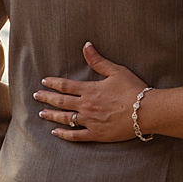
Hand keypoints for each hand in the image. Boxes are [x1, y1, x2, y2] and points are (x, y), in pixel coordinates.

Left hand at [33, 43, 147, 142]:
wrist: (146, 111)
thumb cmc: (133, 89)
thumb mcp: (117, 71)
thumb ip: (98, 60)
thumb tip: (86, 45)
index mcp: (90, 90)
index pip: (66, 86)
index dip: (53, 83)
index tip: (44, 82)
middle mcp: (86, 106)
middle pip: (61, 102)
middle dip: (47, 98)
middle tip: (36, 96)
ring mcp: (90, 121)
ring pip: (65, 118)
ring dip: (52, 115)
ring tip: (41, 113)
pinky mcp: (96, 134)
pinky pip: (76, 135)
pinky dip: (64, 134)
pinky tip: (55, 132)